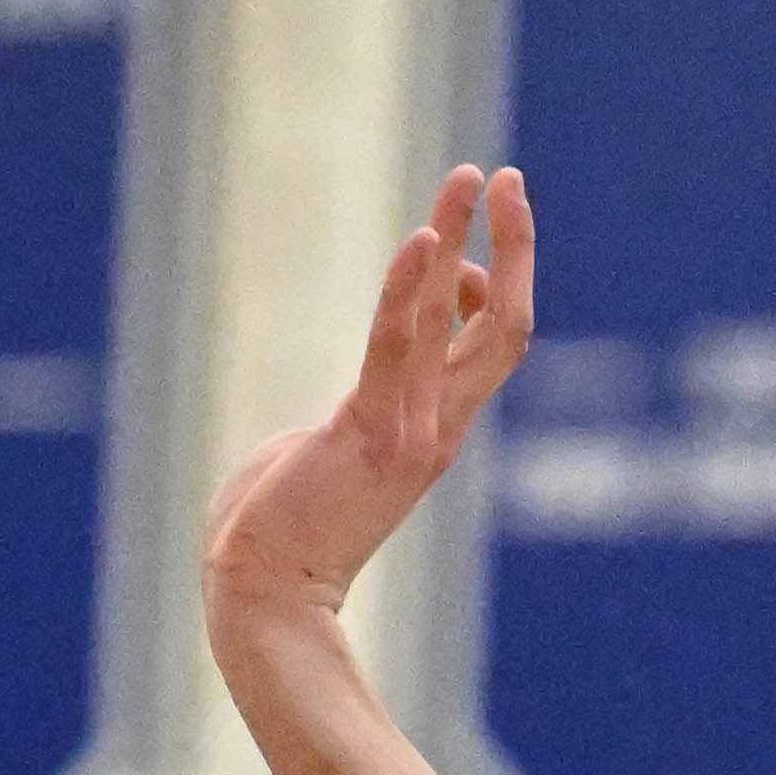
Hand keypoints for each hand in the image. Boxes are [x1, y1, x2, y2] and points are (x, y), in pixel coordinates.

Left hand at [204, 170, 534, 671]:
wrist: (263, 599)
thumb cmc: (281, 533)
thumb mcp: (334, 454)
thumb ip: (357, 411)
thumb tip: (343, 399)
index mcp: (435, 431)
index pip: (491, 343)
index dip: (496, 281)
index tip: (484, 228)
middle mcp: (438, 428)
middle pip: (504, 326)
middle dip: (513, 246)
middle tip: (508, 178)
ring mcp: (409, 433)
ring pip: (458, 320)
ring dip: (462, 238)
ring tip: (467, 175)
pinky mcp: (366, 435)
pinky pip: (394, 348)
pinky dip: (410, 290)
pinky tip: (422, 238)